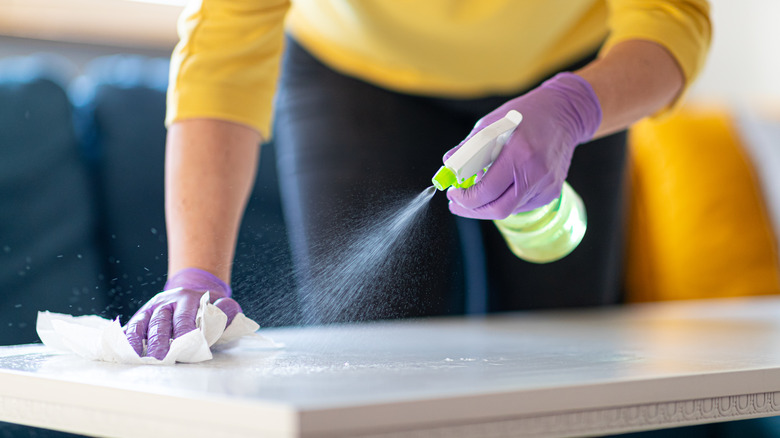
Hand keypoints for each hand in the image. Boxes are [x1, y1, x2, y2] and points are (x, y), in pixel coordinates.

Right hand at [124, 268, 241, 359]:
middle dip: (160, 340)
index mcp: (188, 298)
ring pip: (143, 323)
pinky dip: (127, 338)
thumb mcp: (222, 303)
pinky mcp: (142, 316)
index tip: (184, 348)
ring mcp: (152, 308)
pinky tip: (125, 351)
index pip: (184, 317)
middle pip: (161, 321)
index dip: (184, 333)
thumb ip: (226, 309)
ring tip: (139, 358)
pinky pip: (132, 326)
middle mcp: (167, 301)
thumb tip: (222, 311)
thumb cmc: (209, 307)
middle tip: (160, 358)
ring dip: (140, 341)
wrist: (193, 291)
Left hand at [445, 72, 601, 219]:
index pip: (486, 191)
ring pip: (510, 209)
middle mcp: (536, 173)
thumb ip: (469, 148)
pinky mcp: (552, 191)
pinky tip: (502, 184)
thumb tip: (448, 165)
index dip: (465, 198)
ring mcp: (547, 185)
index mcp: (519, 154)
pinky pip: (522, 204)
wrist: (564, 113)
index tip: (452, 193)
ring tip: (478, 187)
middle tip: (456, 204)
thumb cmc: (524, 115)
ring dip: (488, 204)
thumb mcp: (491, 124)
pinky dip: (506, 198)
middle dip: (473, 210)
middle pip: (499, 210)